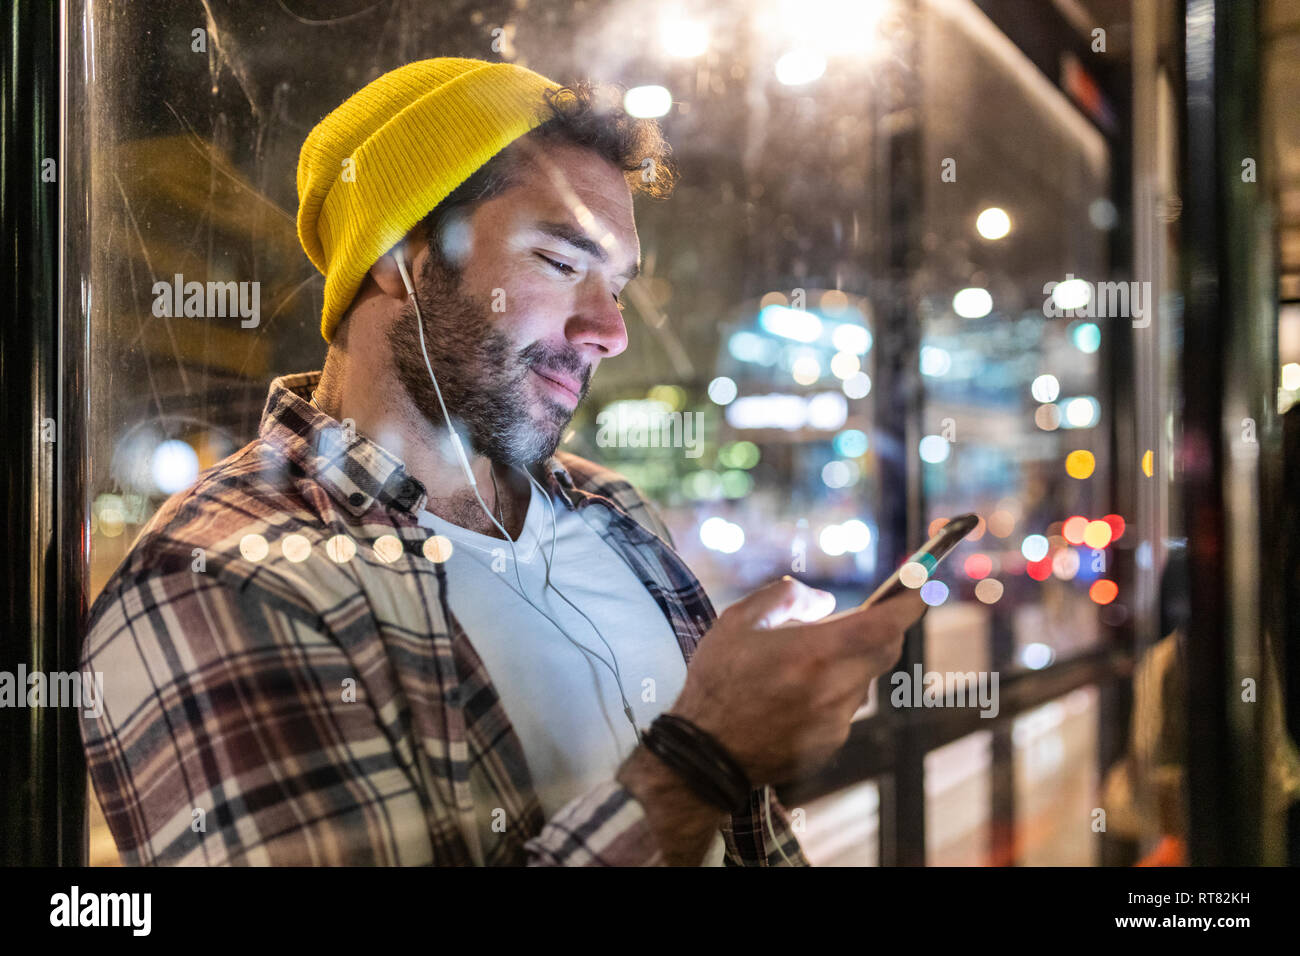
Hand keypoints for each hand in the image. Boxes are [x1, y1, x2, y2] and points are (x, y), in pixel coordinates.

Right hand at [670, 576, 924, 783]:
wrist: (706, 753)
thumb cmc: (717, 681)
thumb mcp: (738, 621)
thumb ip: (784, 598)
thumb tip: (824, 600)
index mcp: (814, 652)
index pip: (885, 624)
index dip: (909, 603)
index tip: (919, 587)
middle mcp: (834, 687)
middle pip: (885, 650)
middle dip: (881, 629)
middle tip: (860, 617)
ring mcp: (837, 720)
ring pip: (863, 678)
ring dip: (848, 663)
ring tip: (800, 665)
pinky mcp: (832, 742)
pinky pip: (845, 707)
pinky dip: (832, 692)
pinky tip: (793, 696)